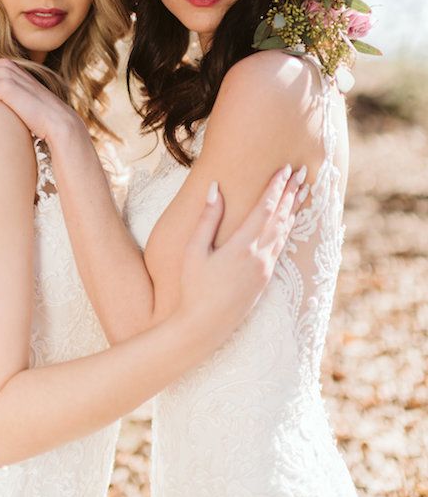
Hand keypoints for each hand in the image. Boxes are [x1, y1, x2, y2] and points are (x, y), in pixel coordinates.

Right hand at [177, 165, 305, 353]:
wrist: (203, 327)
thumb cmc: (193, 288)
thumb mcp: (194, 251)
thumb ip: (207, 219)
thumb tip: (215, 188)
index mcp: (242, 247)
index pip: (265, 209)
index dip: (276, 187)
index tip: (285, 168)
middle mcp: (259, 257)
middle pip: (280, 217)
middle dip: (291, 193)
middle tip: (302, 172)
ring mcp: (264, 269)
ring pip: (284, 232)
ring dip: (294, 209)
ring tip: (303, 191)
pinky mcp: (265, 280)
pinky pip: (281, 247)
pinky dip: (288, 229)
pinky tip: (290, 222)